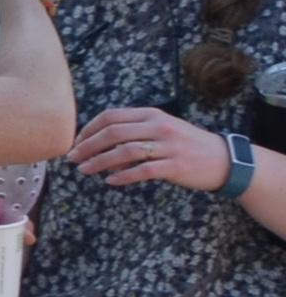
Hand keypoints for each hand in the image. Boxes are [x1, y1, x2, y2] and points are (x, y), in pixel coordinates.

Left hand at [70, 106, 228, 191]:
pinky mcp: (175, 166)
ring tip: (84, 170)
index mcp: (152, 114)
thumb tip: (97, 144)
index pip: (111, 116)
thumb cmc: (185, 145)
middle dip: (87, 146)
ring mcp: (168, 146)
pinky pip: (143, 170)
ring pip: (124, 151)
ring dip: (99, 162)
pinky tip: (110, 181)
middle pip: (113, 133)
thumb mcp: (161, 129)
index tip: (74, 142)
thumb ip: (133, 131)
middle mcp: (159, 127)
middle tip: (71, 158)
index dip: (88, 129)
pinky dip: (123, 176)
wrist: (224, 160)